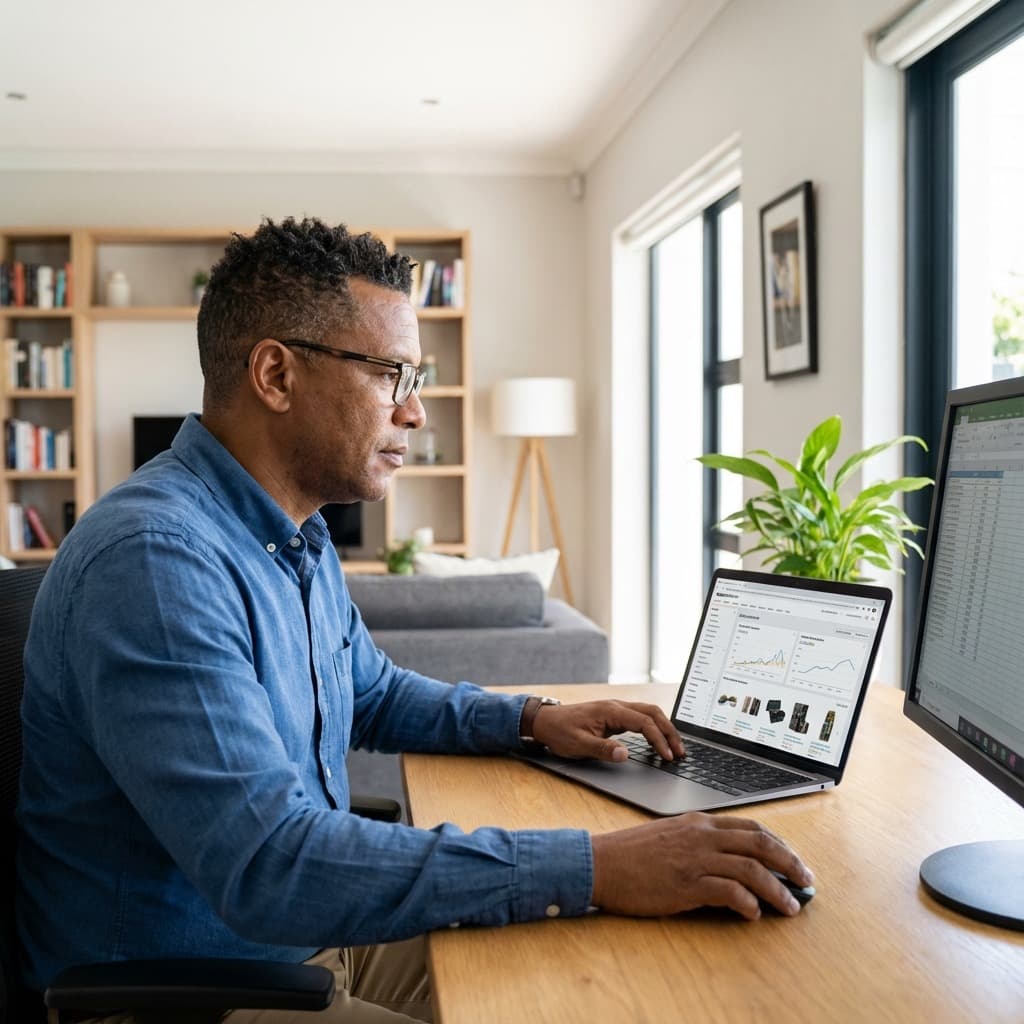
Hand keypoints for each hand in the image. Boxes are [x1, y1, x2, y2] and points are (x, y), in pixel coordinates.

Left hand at [530, 700, 684, 762]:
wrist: (545, 721)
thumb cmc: (560, 732)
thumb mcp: (579, 744)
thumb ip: (603, 749)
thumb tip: (625, 754)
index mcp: (611, 711)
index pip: (644, 723)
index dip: (659, 740)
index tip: (668, 757)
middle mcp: (617, 706)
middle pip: (653, 713)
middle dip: (669, 731)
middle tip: (681, 752)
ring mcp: (616, 709)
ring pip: (649, 713)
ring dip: (664, 728)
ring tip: (675, 748)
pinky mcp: (614, 716)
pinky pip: (641, 718)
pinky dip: (654, 728)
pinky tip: (658, 741)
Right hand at [590, 813, 813, 919]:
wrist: (600, 863)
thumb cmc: (631, 854)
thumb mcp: (669, 837)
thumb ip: (699, 843)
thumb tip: (729, 863)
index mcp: (699, 823)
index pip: (751, 827)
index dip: (779, 845)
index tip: (794, 862)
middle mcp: (701, 836)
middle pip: (760, 843)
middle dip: (790, 863)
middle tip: (807, 882)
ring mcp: (694, 859)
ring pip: (751, 868)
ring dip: (777, 889)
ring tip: (790, 907)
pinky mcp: (686, 883)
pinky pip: (728, 891)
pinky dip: (747, 903)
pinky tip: (753, 914)